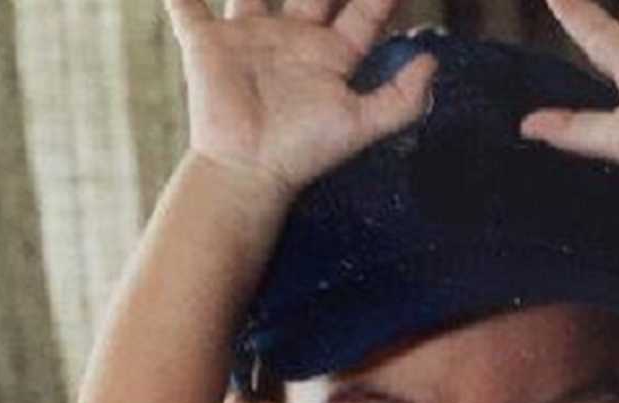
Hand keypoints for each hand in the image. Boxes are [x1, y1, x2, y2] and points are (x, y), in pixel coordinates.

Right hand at [164, 0, 435, 190]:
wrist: (249, 171)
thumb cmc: (305, 152)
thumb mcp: (361, 125)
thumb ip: (401, 99)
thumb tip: (432, 59)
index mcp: (330, 55)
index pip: (364, 11)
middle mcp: (292, 39)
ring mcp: (249, 38)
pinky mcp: (207, 44)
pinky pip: (187, 7)